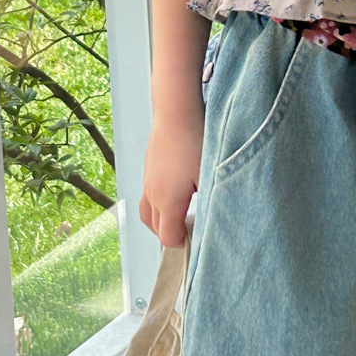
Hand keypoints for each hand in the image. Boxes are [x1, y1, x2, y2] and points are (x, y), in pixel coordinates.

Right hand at [139, 112, 203, 247]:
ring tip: (182, 213)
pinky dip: (160, 202)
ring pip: (148, 211)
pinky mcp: (148, 166)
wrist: (176, 111)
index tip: (198, 235)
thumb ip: (206, 206)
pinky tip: (179, 189)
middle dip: (171, 233)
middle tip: (192, 227)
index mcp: (167, 201)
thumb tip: (208, 225)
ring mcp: (147, 179)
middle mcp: (152, 193)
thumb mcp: (207, 178)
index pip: (167, 238)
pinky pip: (149, 194)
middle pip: (154, 228)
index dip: (182, 244)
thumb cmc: (195, 143)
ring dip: (162, 219)